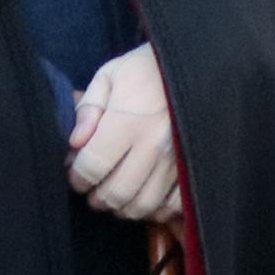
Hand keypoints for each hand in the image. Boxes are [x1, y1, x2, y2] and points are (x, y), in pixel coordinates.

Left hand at [70, 43, 183, 221]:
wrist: (200, 64)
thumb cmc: (148, 69)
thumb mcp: (111, 75)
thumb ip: (89, 108)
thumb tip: (75, 143)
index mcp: (128, 121)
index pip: (92, 167)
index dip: (77, 177)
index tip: (75, 173)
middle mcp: (154, 145)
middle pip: (116, 192)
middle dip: (97, 197)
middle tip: (92, 189)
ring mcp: (177, 160)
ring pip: (143, 204)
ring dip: (123, 207)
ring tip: (115, 195)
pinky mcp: (195, 168)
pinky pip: (172, 205)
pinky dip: (154, 209)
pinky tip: (145, 196)